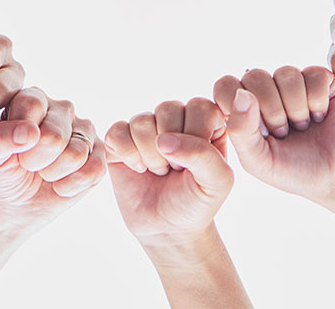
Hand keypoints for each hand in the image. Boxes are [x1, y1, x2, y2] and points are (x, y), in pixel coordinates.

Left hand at [0, 88, 105, 231]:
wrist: (16, 202)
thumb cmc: (1, 171)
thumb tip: (30, 133)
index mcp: (33, 98)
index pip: (32, 106)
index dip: (20, 137)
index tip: (11, 150)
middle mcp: (61, 108)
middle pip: (55, 136)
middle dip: (35, 161)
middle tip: (28, 165)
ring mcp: (84, 129)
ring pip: (75, 155)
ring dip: (53, 174)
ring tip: (43, 173)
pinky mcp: (99, 153)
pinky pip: (94, 170)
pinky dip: (71, 186)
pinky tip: (60, 184)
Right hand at [104, 98, 231, 242]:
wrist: (167, 228)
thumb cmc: (196, 202)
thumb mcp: (217, 182)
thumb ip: (203, 155)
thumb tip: (164, 140)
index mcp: (206, 121)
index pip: (199, 106)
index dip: (196, 137)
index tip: (198, 165)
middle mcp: (176, 117)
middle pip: (167, 109)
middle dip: (171, 149)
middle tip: (175, 170)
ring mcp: (146, 127)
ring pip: (141, 121)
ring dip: (149, 155)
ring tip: (158, 171)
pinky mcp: (120, 140)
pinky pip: (117, 131)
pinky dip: (127, 154)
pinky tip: (137, 169)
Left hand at [213, 66, 334, 201]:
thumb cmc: (293, 171)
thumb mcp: (259, 161)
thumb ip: (241, 132)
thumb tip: (242, 94)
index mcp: (244, 108)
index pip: (226, 85)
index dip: (237, 104)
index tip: (257, 131)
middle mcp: (267, 90)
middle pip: (255, 76)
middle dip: (271, 110)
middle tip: (284, 133)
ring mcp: (294, 83)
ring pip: (286, 73)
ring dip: (296, 107)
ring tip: (302, 126)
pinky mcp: (322, 81)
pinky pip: (314, 74)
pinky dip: (317, 100)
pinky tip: (320, 116)